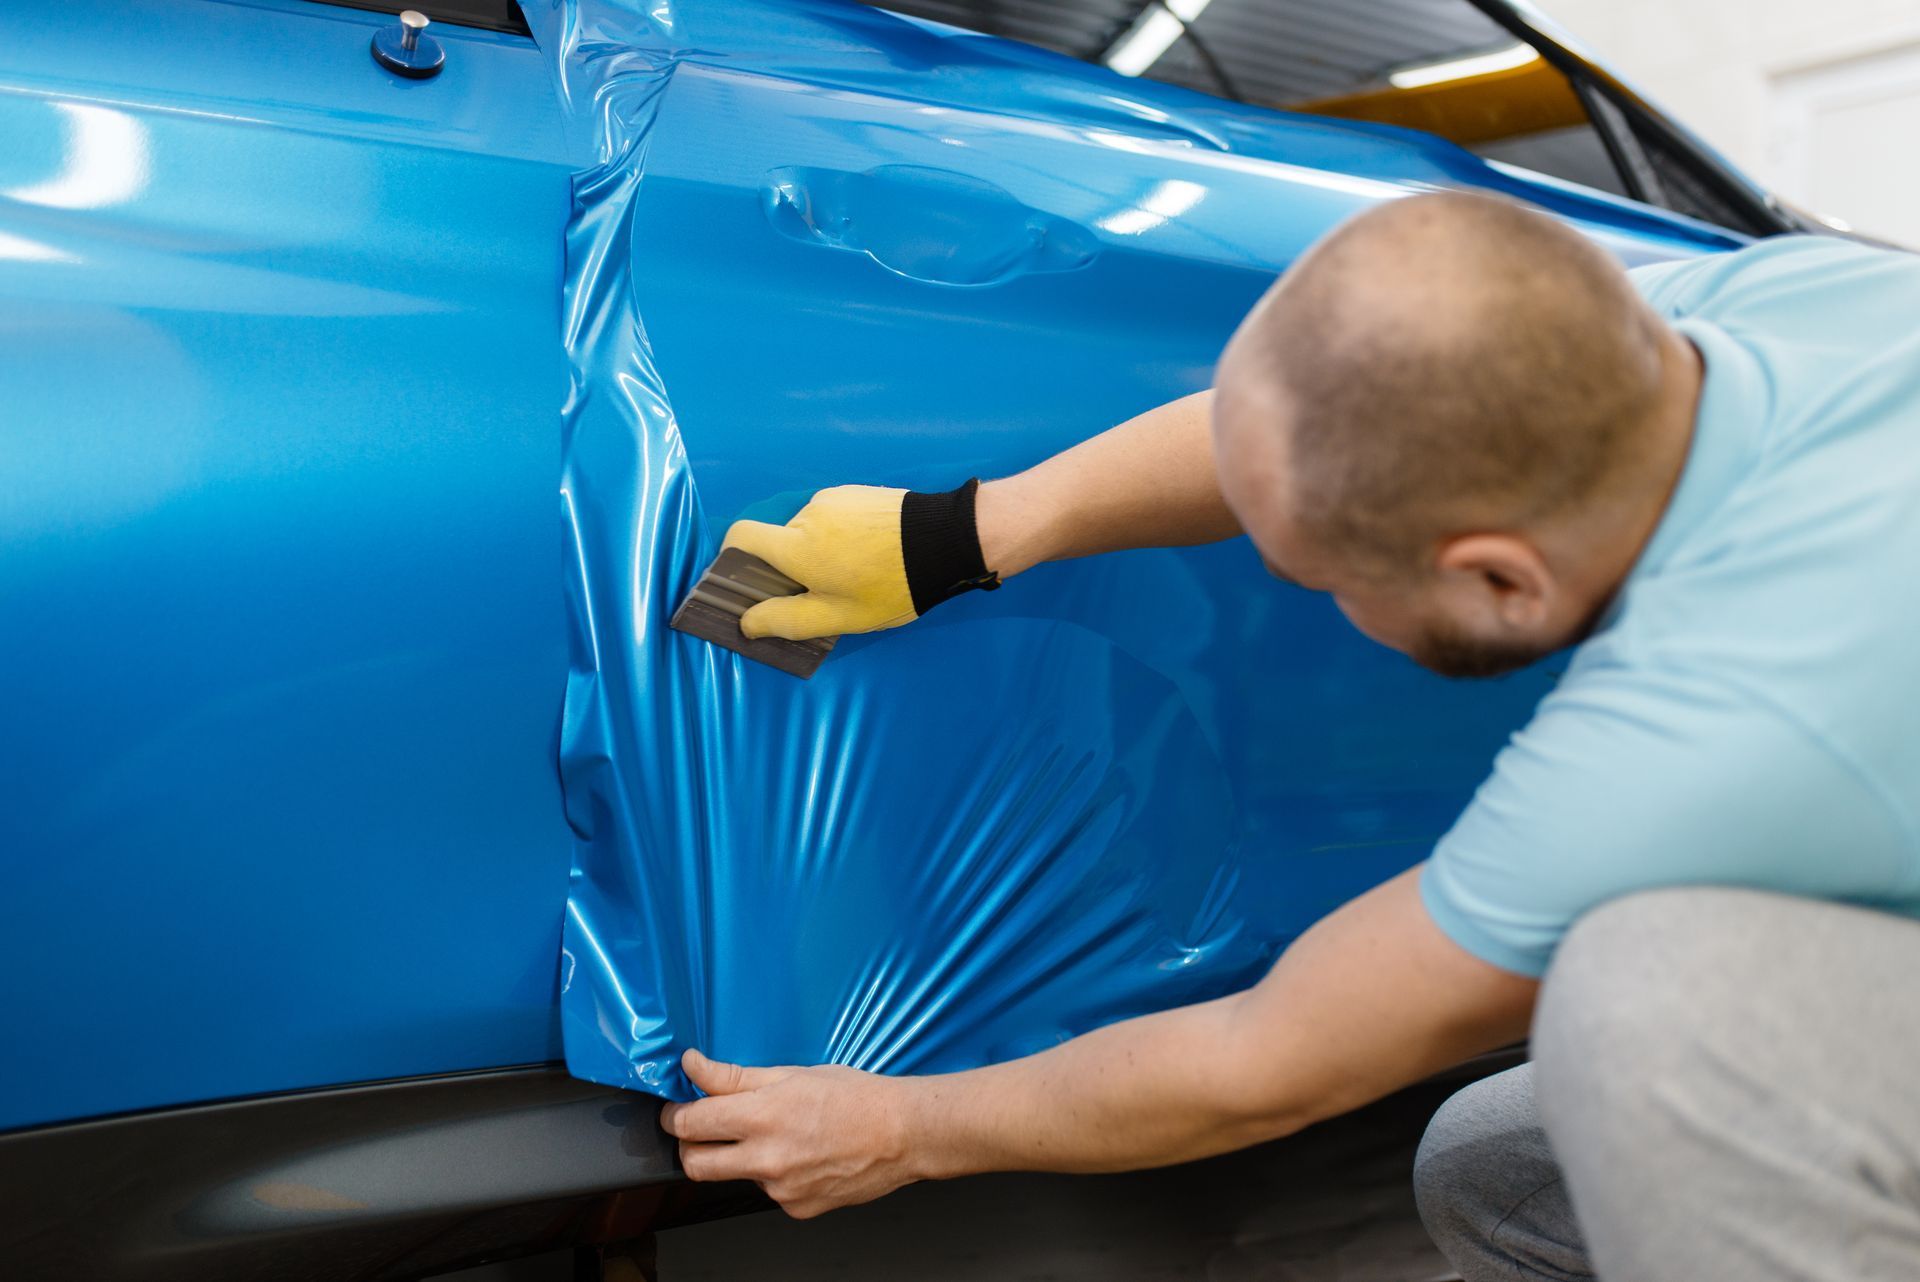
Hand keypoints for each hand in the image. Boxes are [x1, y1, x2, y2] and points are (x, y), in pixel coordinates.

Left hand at [658, 1049, 918, 1218]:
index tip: (676, 1108)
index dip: (674, 1115)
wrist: (902, 1134)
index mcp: (762, 1116)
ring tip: (775, 1135)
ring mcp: (780, 1189)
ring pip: (734, 1176)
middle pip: (694, 1164)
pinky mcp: (795, 1208)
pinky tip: (800, 1154)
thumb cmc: (855, 1097)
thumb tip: (693, 1067)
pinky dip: (773, 1173)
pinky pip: (767, 1190)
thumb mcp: (791, 1073)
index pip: (690, 1123)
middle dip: (688, 1145)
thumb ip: (734, 1076)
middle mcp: (767, 1158)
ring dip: (737, 1157)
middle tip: (701, 1127)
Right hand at [723, 486, 915, 640]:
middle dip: (792, 565)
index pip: (740, 537)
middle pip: (780, 539)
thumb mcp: (839, 616)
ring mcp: (834, 498)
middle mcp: (808, 514)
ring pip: (809, 529)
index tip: (747, 580)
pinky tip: (870, 554)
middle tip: (825, 591)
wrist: (945, 542)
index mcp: (797, 546)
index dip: (733, 557)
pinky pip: (834, 516)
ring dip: (820, 551)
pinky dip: (841, 535)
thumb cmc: (891, 585)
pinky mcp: (856, 491)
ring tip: (857, 574)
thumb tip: (747, 623)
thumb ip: (787, 620)